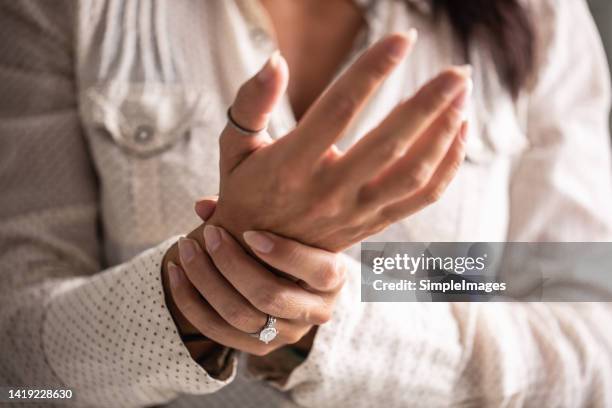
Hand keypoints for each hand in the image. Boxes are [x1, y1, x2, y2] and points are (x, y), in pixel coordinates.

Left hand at [163, 199, 344, 356]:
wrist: (288, 277)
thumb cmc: (287, 237)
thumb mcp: (284, 222)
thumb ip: (251, 207)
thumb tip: (202, 206)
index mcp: (333, 278)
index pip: (321, 271)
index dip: (284, 253)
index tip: (249, 232)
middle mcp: (316, 311)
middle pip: (270, 295)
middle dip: (231, 263)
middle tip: (209, 234)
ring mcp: (288, 333)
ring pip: (240, 315)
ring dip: (205, 280)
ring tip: (186, 249)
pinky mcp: (260, 347)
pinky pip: (218, 331)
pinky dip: (191, 301)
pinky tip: (174, 272)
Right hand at [207, 31, 470, 251]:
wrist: (256, 259)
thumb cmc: (244, 193)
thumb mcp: (234, 148)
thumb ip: (251, 102)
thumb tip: (276, 59)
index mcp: (290, 165)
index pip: (338, 109)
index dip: (373, 70)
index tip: (403, 38)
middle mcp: (327, 191)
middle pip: (388, 143)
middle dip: (429, 103)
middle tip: (457, 70)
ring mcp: (354, 212)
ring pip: (412, 174)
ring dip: (444, 133)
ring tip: (463, 95)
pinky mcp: (372, 223)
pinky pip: (420, 199)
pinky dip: (447, 167)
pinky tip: (459, 133)